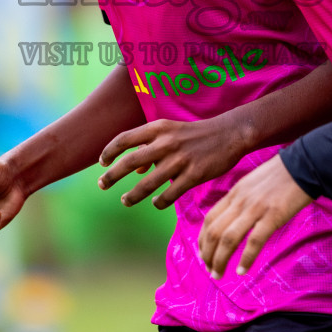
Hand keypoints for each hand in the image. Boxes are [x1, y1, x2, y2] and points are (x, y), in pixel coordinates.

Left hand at [98, 117, 249, 210]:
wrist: (229, 134)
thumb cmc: (196, 134)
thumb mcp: (171, 132)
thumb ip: (151, 147)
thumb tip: (135, 172)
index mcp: (158, 128)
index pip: (124, 139)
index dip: (109, 151)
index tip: (102, 163)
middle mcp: (166, 143)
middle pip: (130, 162)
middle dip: (112, 175)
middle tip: (102, 185)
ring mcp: (180, 160)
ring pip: (148, 183)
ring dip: (132, 195)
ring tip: (125, 201)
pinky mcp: (193, 175)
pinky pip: (170, 194)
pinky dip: (160, 202)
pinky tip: (156, 203)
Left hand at [197, 155, 312, 278]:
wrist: (304, 165)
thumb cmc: (281, 174)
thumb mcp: (252, 182)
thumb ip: (241, 199)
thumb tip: (234, 218)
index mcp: (235, 193)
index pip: (209, 219)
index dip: (202, 240)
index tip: (203, 254)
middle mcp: (240, 201)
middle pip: (214, 232)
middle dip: (208, 255)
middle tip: (209, 270)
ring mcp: (255, 209)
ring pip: (228, 239)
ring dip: (220, 260)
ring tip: (218, 274)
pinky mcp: (273, 216)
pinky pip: (254, 241)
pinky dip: (245, 258)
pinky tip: (242, 270)